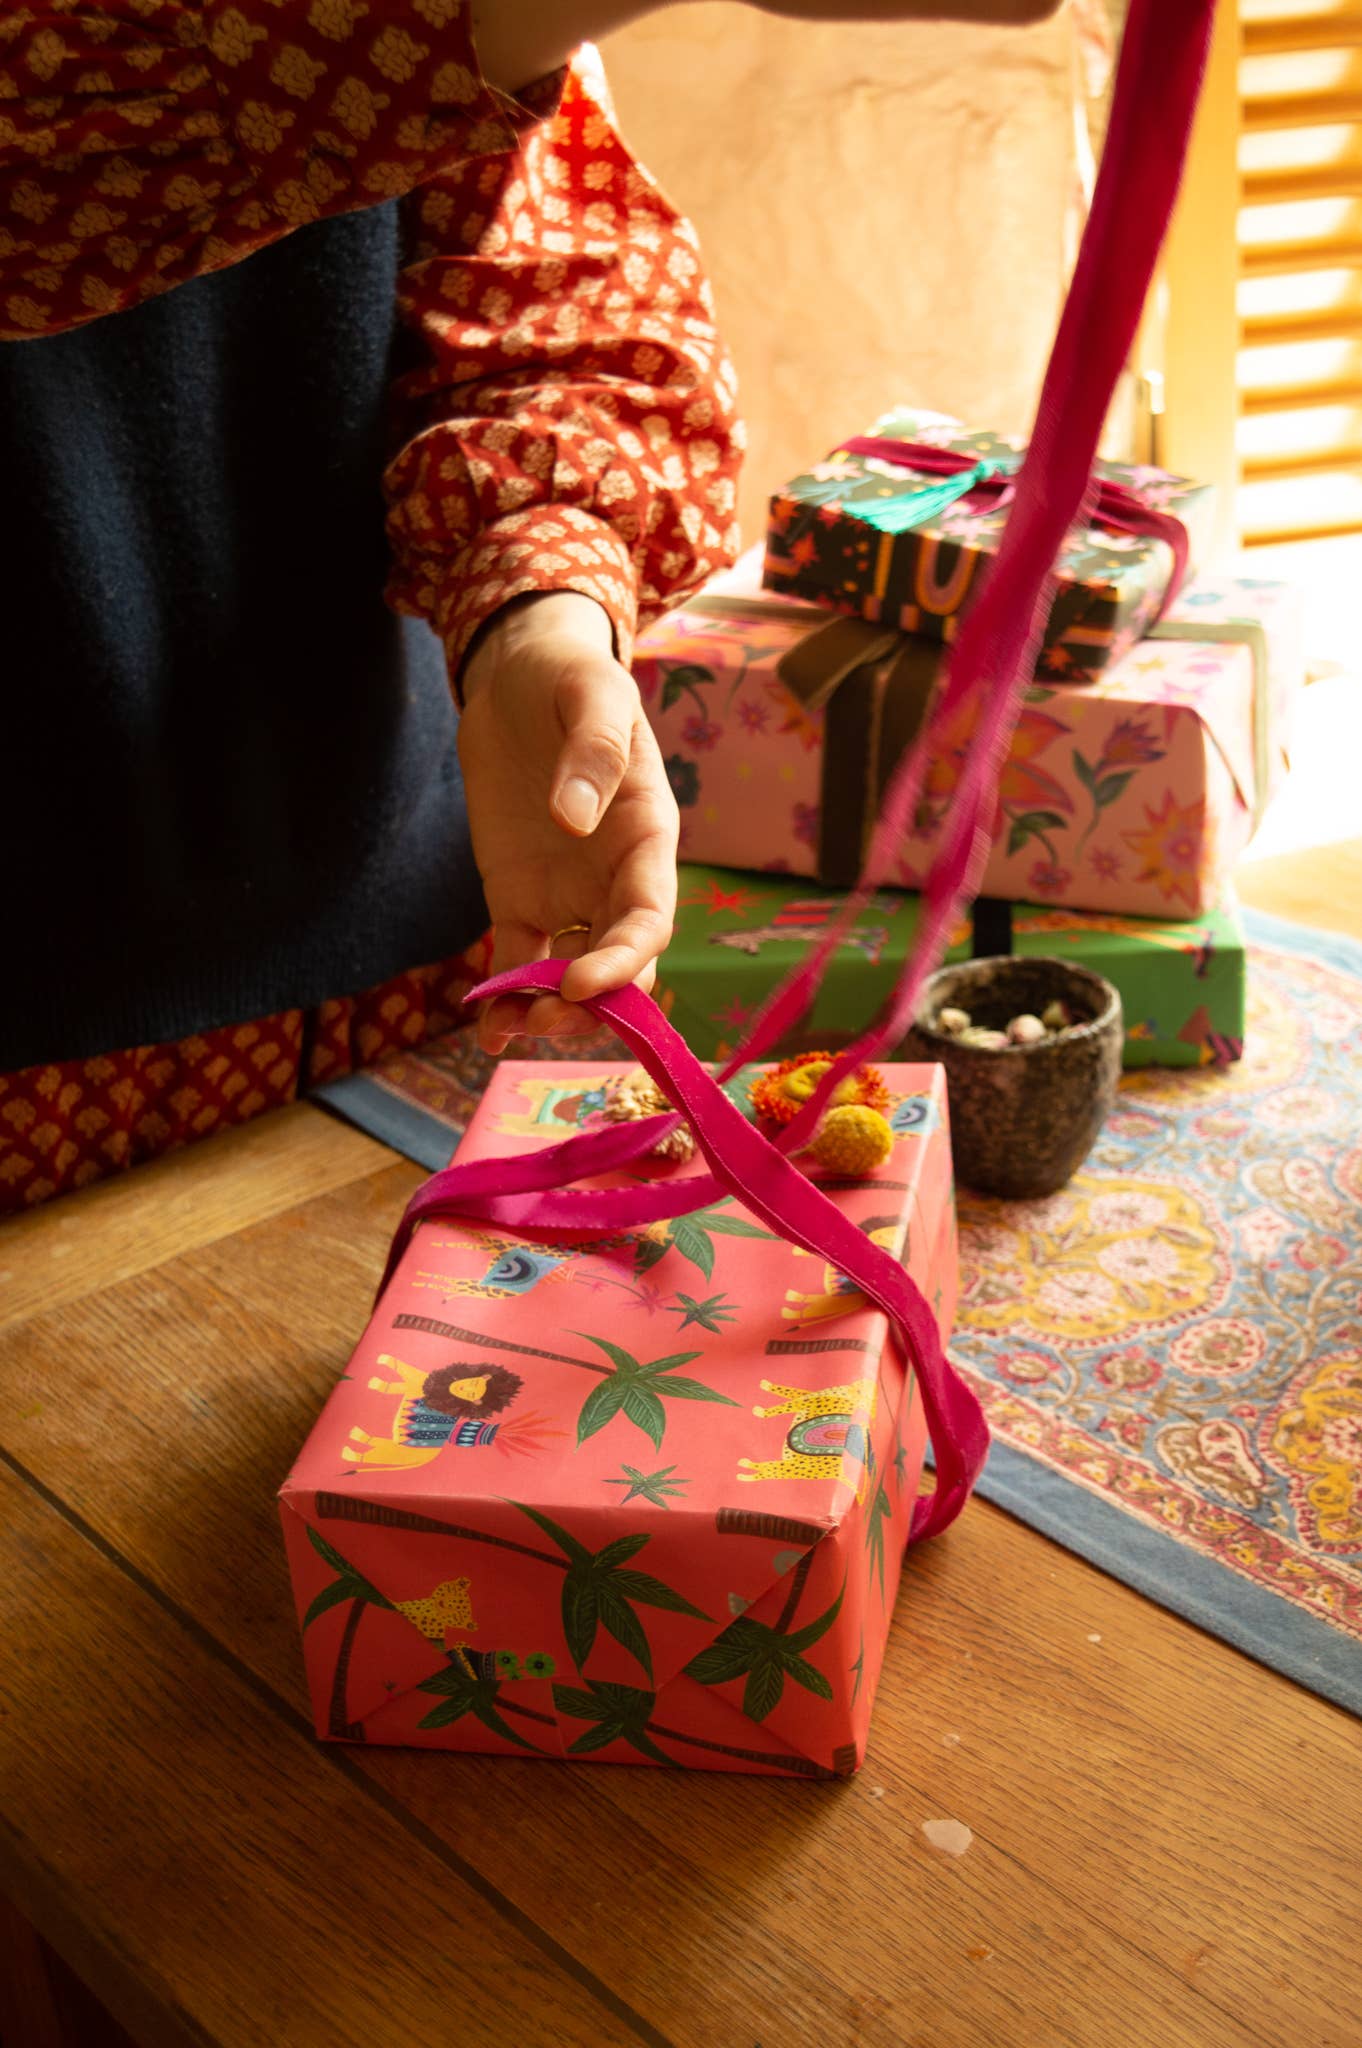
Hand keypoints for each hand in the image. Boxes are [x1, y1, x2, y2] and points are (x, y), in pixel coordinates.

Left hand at [457, 591, 677, 1054]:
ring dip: (546, 1010)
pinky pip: (518, 959)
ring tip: (505, 1031)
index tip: (583, 983)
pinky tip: (487, 1026)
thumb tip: (575, 818)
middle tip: (542, 1020)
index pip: (649, 919)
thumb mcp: (592, 695)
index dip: (625, 961)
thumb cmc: (572, 679)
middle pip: (616, 964)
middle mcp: (614, 880)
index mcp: (647, 840)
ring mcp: (566, 895)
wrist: (521, 674)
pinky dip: (506, 995)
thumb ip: (593, 751)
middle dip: (588, 1005)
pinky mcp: (517, 898)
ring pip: (569, 974)